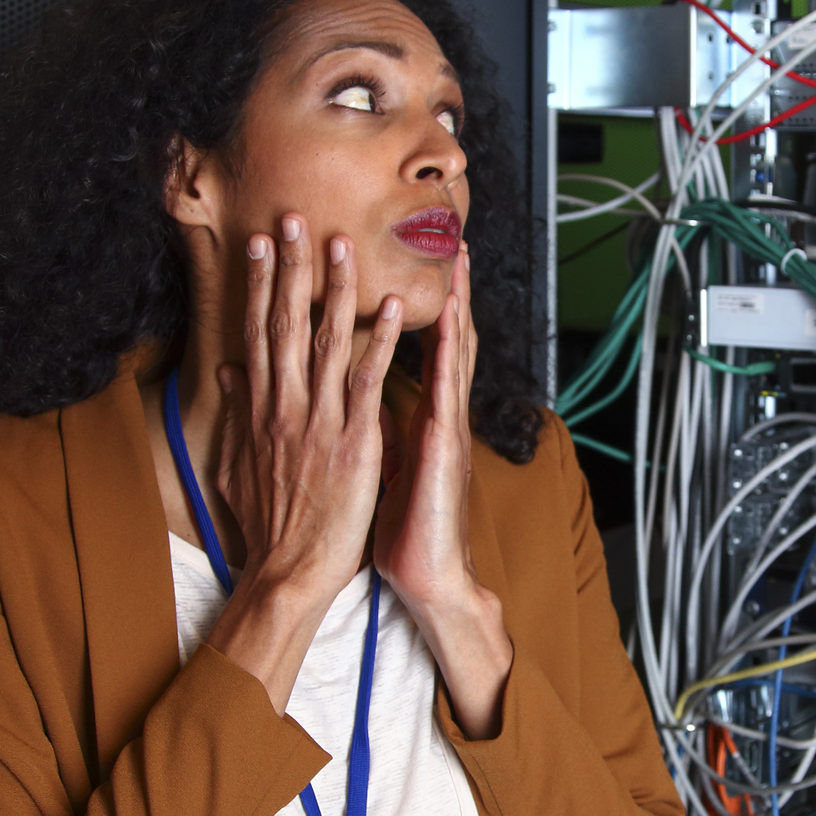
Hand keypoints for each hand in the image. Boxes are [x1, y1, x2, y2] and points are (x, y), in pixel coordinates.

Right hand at [205, 215, 401, 709]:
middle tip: (295, 219)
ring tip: (342, 244)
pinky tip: (393, 309)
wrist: (288, 571)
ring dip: (336, 289)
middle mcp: (285, 406)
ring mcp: (319, 421)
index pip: (258, 334)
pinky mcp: (354, 442)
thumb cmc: (268, 524)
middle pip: (286, 324)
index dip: (259, 286)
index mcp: (260, 410)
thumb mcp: (235, 466)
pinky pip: (370, 382)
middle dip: (291, 268)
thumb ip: (235, 417)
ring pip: (327, 341)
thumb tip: (229, 376)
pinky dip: (381, 343)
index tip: (261, 245)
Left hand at [374, 244, 513, 737]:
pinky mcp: (442, 444)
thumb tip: (359, 406)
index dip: (421, 305)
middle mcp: (438, 415)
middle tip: (449, 238)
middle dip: (449, 288)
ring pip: (453, 351)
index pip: (423, 350)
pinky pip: (445, 385)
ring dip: (455, 301)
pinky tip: (449, 315)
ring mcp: (445, 426)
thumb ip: (374, 431)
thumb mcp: (380, 470)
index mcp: (420, 418)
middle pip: (446, 338)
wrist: (428, 577)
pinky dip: (448, 347)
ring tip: (455, 257)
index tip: (422, 266)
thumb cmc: (403, 530)